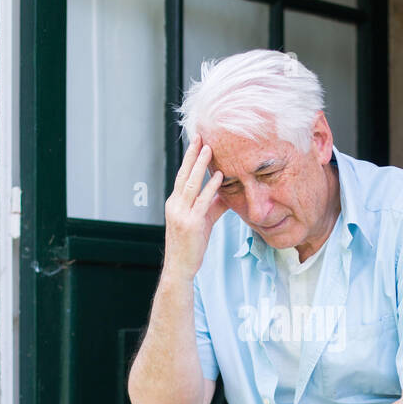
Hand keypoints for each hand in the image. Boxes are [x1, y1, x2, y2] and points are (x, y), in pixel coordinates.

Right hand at [163, 136, 224, 278]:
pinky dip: (211, 188)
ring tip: (209, 149)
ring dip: (200, 165)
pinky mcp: (192, 224)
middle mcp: (175, 205)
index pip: (182, 176)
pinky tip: (220, 176)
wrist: (181, 266)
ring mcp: (182, 214)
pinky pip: (203, 201)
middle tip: (200, 137)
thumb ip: (213, 205)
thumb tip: (227, 192)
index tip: (196, 143)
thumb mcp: (203, 221)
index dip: (189, 159)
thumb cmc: (191, 244)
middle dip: (192, 155)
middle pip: (184, 175)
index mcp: (175, 203)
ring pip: (191, 184)